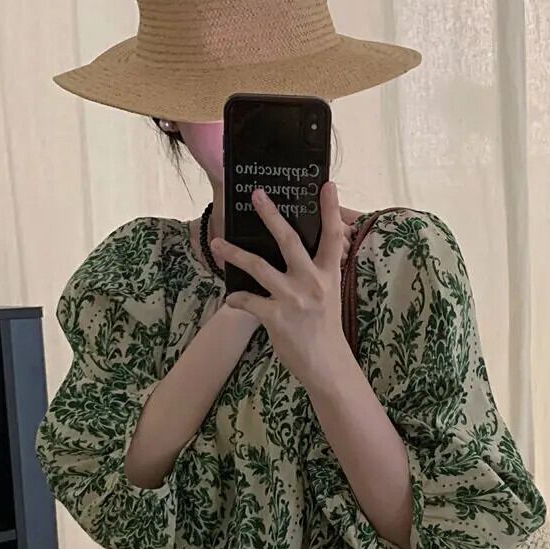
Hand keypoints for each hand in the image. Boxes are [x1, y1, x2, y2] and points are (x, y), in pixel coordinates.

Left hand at [211, 182, 354, 389]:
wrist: (326, 363)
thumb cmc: (325, 326)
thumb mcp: (329, 293)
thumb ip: (318, 270)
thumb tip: (305, 249)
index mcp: (328, 273)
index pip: (331, 235)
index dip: (330, 210)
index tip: (326, 185)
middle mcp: (311, 281)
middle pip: (289, 240)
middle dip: (271, 215)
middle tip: (256, 195)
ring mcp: (293, 298)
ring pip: (259, 267)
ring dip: (235, 254)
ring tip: (218, 244)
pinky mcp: (276, 317)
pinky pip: (248, 301)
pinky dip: (237, 299)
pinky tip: (230, 299)